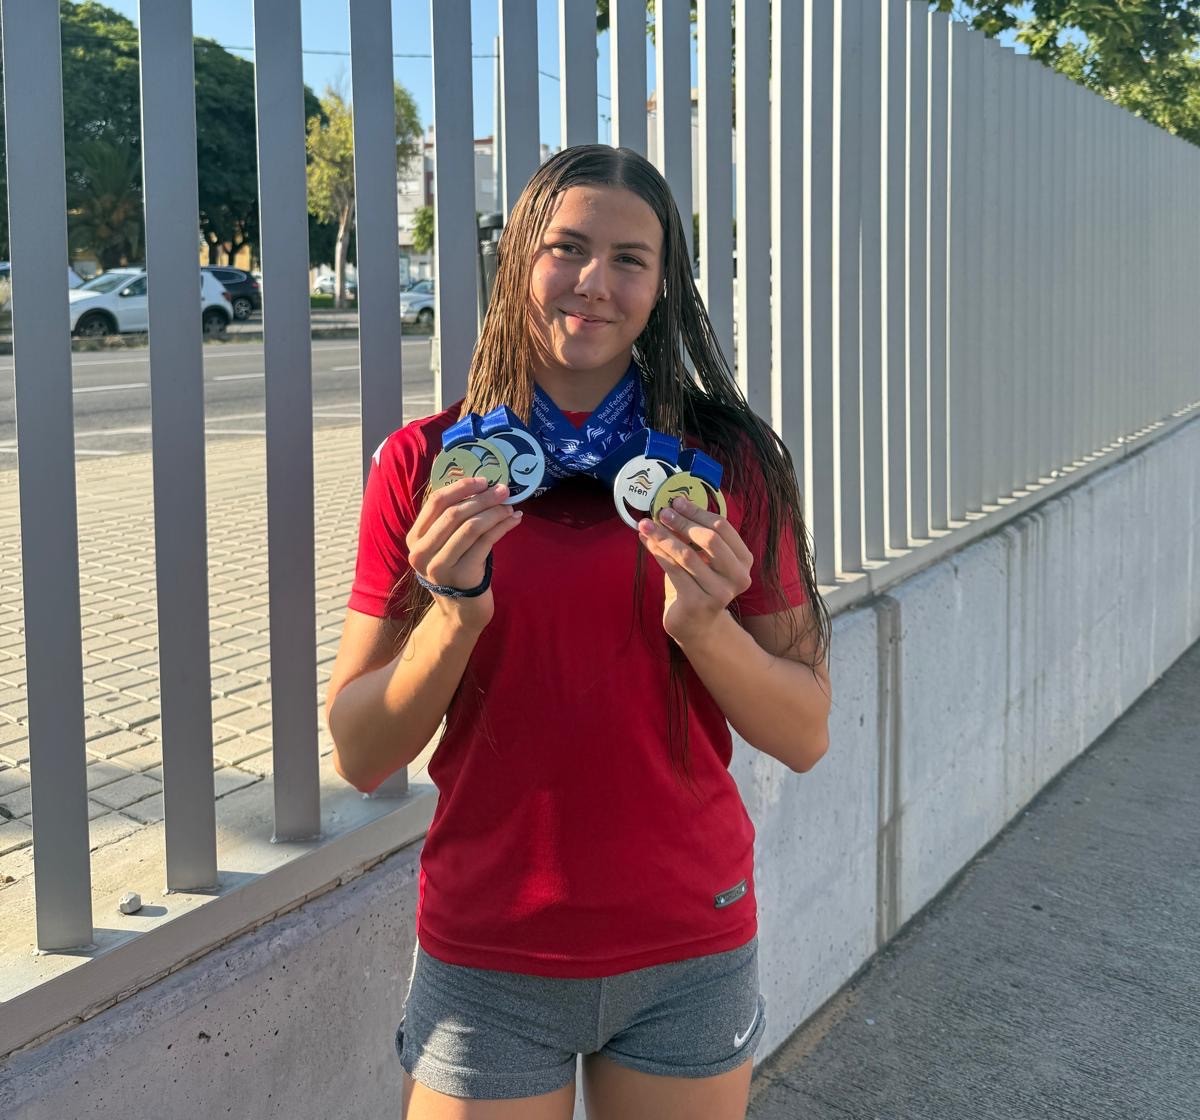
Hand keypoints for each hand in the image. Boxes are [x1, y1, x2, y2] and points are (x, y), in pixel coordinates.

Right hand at [406, 476, 521, 627]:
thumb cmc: (457, 569)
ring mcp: (440, 566)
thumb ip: (452, 519)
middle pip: (454, 513)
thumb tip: (482, 486)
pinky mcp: (462, 576)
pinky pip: (486, 542)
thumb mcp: (445, 544)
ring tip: (510, 507)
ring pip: (471, 527)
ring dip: (495, 512)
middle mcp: (422, 552)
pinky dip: (503, 527)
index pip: (435, 503)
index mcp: (415, 538)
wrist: (461, 610)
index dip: (461, 487)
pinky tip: (514, 520)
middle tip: (504, 490)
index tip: (483, 480)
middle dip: (482, 498)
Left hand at [638, 495, 752, 646]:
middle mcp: (737, 576)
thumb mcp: (704, 559)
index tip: (676, 501)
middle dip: (682, 523)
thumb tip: (671, 507)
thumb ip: (695, 536)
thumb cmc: (699, 584)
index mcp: (744, 560)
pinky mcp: (698, 603)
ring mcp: (719, 592)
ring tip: (646, 525)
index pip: (722, 527)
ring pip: (687, 555)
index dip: (698, 512)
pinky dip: (659, 553)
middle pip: (709, 539)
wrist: (696, 624)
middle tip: (661, 512)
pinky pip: (674, 571)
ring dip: (664, 536)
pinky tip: (647, 542)